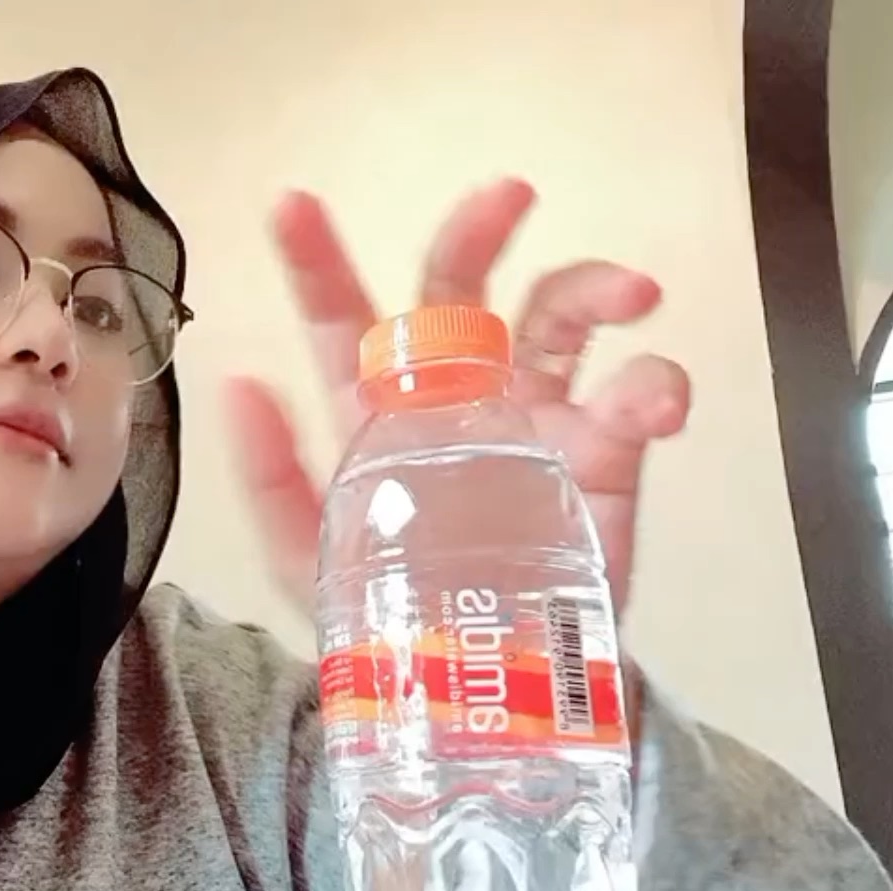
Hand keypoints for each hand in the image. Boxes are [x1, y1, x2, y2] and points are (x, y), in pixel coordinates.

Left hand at [228, 179, 691, 616]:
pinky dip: (658, 384)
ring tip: (632, 294)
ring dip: (596, 286)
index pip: (343, 320)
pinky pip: (637, 397)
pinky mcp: (602, 456)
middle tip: (509, 196)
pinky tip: (656, 409)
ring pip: (562, 317)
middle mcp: (455, 394)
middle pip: (461, 287)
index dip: (316, 262)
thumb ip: (270, 477)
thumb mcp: (306, 558)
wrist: (488, 692)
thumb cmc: (389, 614)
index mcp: (376, 411)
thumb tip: (235, 383)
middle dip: (476, 231)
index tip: (291, 203)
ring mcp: (535, 417)